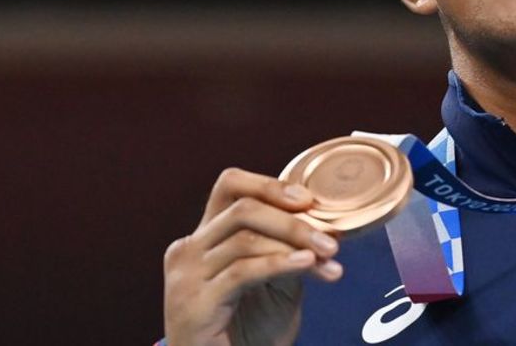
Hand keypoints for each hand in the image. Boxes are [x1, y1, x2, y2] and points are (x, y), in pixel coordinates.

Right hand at [163, 168, 343, 345]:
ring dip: (296, 244)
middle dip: (293, 220)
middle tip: (331, 239)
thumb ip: (286, 250)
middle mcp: (186, 251)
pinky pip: (243, 271)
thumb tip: (326, 227)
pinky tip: (307, 265)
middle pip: (243, 209)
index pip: (230, 186)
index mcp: (202, 239)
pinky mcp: (193, 304)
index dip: (269, 185)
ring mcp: (185, 277)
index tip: (308, 200)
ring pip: (246, 238)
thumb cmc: (247, 332)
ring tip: (328, 258)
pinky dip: (280, 263)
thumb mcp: (272, 282)